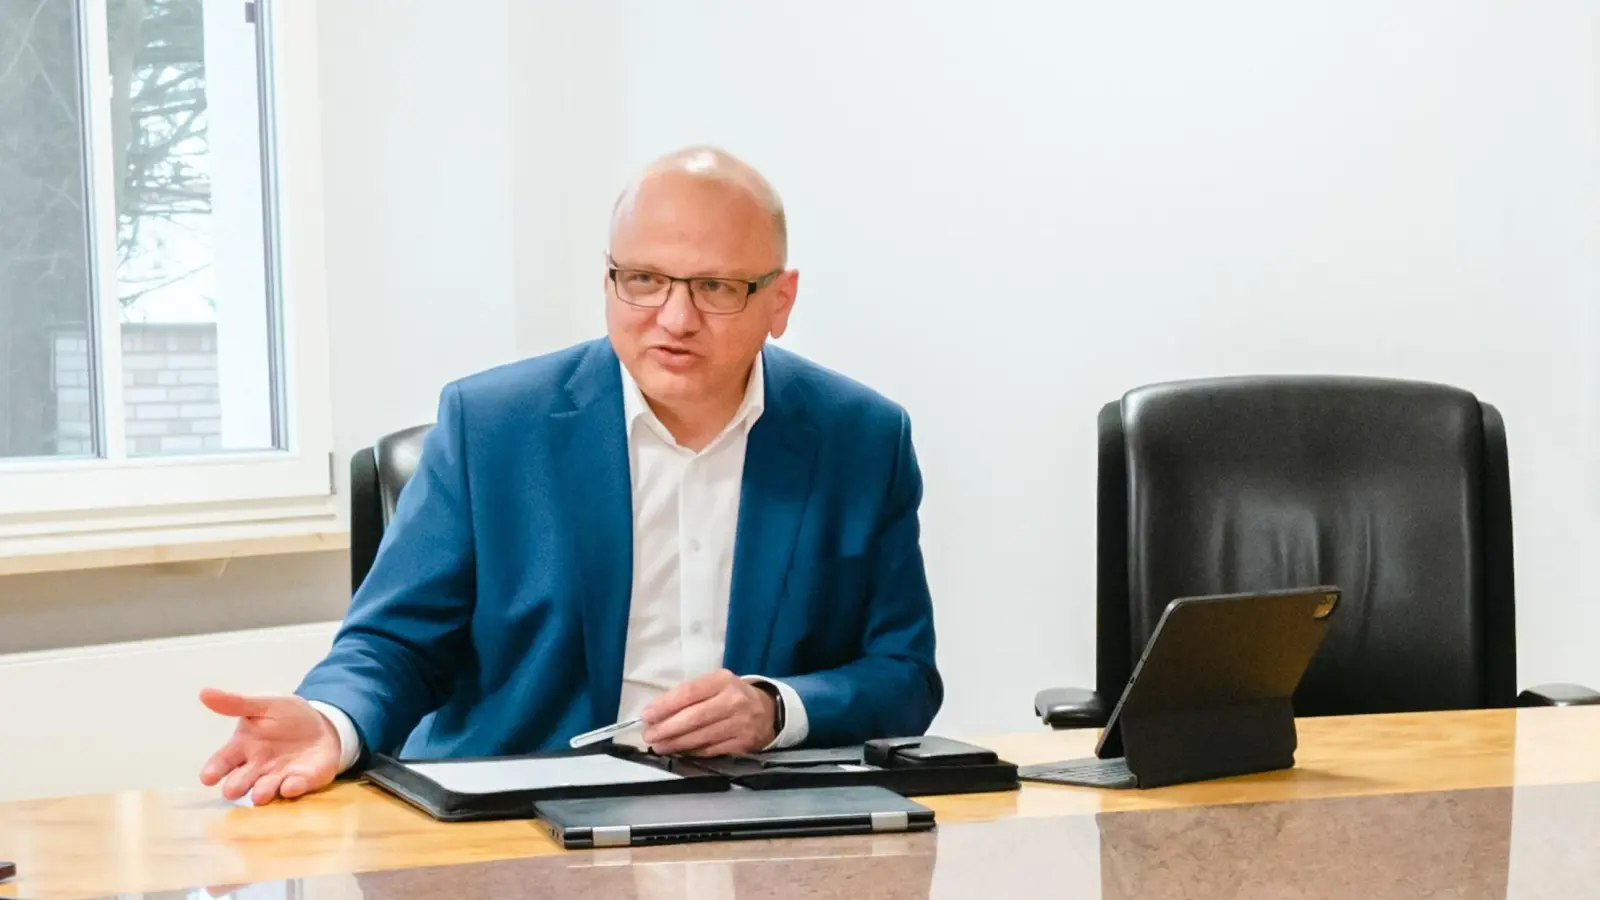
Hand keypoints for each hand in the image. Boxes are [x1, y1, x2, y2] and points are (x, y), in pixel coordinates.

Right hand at [198, 688, 341, 805]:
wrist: (322, 724)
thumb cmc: (285, 716)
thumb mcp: (263, 704)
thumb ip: (236, 703)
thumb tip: (204, 692)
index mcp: (243, 747)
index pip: (222, 761)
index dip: (213, 770)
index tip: (207, 777)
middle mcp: (257, 768)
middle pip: (241, 781)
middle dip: (236, 786)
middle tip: (232, 790)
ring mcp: (279, 776)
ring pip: (266, 788)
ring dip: (263, 792)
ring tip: (259, 795)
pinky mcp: (303, 780)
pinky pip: (297, 786)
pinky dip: (293, 787)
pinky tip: (290, 786)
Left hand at [640, 669, 775, 755]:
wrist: (769, 711)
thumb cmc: (732, 696)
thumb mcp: (715, 684)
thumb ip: (690, 695)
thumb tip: (657, 712)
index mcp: (722, 680)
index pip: (689, 693)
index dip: (665, 705)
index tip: (647, 715)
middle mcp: (733, 701)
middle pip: (693, 717)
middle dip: (666, 728)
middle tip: (648, 735)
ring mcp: (740, 723)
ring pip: (701, 736)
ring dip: (675, 743)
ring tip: (658, 746)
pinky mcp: (743, 743)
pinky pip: (711, 750)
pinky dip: (692, 751)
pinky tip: (679, 751)